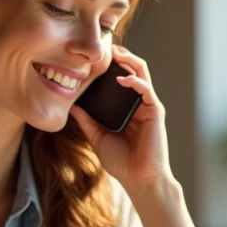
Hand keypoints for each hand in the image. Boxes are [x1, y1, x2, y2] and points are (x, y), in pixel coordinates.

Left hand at [70, 46, 198, 226]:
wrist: (139, 180)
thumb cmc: (122, 162)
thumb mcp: (98, 137)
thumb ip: (87, 121)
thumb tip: (72, 106)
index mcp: (126, 108)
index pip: (119, 80)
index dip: (110, 67)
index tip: (94, 57)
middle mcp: (138, 103)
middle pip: (132, 70)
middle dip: (120, 56)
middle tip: (105, 46)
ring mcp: (148, 106)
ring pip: (141, 73)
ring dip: (129, 60)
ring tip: (115, 52)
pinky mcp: (155, 111)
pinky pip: (146, 89)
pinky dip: (135, 80)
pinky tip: (122, 78)